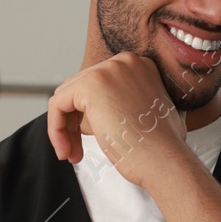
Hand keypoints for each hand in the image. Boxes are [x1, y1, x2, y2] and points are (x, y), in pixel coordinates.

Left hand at [45, 52, 188, 187]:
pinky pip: (57, 105)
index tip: (91, 137)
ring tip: (72, 153)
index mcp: (140, 66)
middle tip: (78, 149)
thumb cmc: (160, 147)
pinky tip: (66, 150)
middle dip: (75, 123)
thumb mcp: (148, 113)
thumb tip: (101, 110)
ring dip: (65, 129)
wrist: (164, 160)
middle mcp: (125, 62)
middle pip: (80, 90)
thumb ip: (126, 102)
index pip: (98, 85)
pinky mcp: (90, 85)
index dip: (89, 115)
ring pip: (67, 98)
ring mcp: (108, 71)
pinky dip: (56, 129)